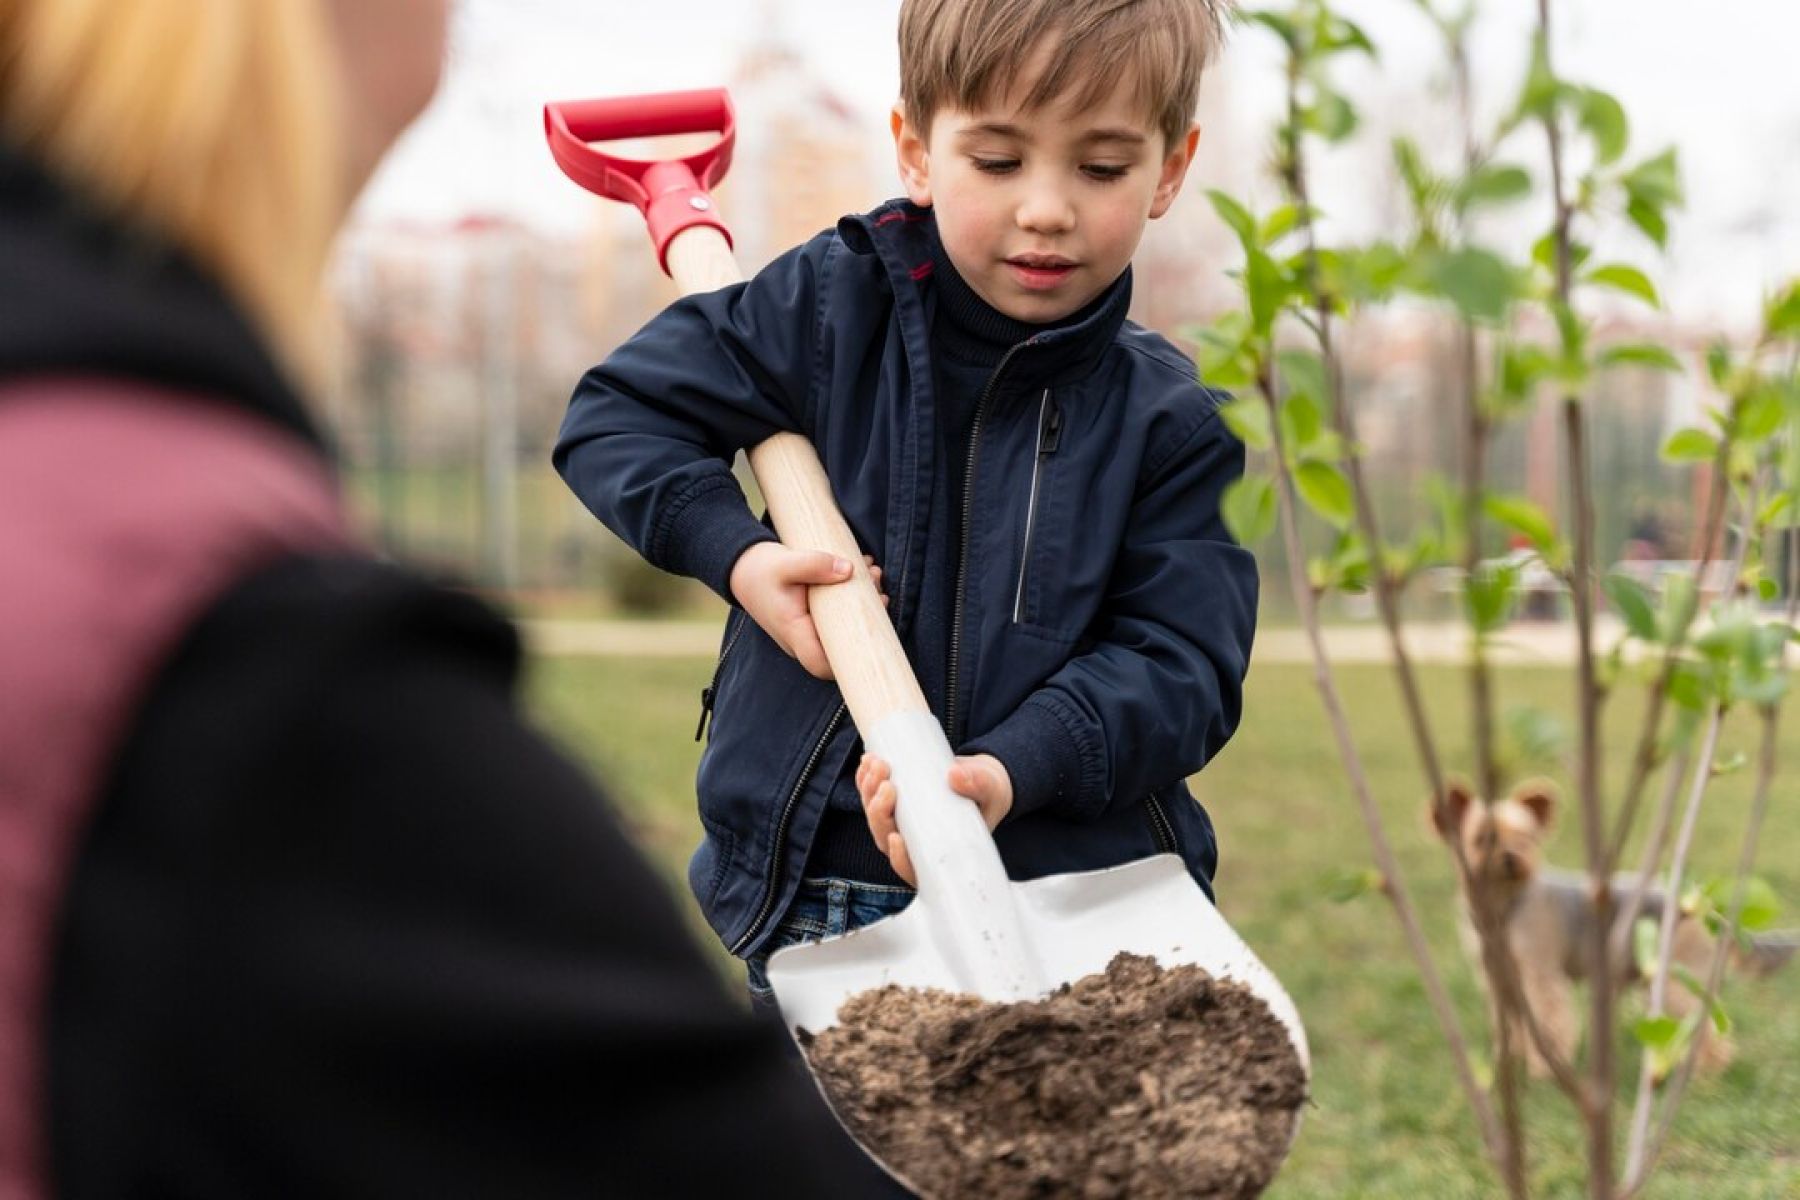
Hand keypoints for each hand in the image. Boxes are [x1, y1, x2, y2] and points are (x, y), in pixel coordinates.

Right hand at [728, 544, 884, 679]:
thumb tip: (849, 570)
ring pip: (844, 630)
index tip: (873, 629)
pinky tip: (863, 572)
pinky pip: (839, 619)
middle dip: (868, 617)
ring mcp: (808, 632)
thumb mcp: (785, 562)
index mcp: (793, 631)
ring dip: (865, 602)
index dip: (850, 661)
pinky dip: (854, 597)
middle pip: (842, 646)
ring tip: (872, 571)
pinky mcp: (813, 621)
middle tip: (876, 581)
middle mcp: (801, 639)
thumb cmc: (761, 569)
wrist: (743, 569)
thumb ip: (815, 565)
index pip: (821, 664)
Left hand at [856, 752, 1013, 886]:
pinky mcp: (894, 803)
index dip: (899, 858)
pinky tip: (867, 762)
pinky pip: (872, 795)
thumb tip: (955, 776)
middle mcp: (914, 841)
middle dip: (879, 810)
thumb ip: (976, 783)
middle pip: (885, 836)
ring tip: (877, 763)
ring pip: (875, 815)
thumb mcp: (989, 789)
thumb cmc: (988, 795)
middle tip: (886, 783)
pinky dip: (866, 779)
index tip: (896, 838)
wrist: (980, 778)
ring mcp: (901, 822)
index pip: (913, 868)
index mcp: (938, 852)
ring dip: (869, 790)